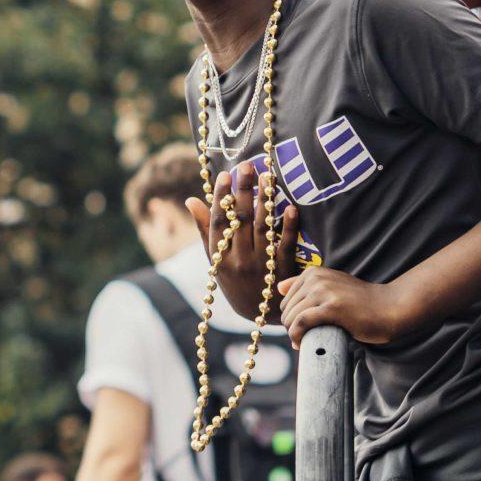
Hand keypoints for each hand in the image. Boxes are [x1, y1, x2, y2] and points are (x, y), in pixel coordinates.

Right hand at [186, 165, 298, 322]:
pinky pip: (285, 245)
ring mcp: (261, 265)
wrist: (260, 314)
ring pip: (262, 228)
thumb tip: (191, 200)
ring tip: (267, 176)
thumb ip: (204, 230)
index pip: (218, 222)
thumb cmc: (235, 280)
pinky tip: (290, 207)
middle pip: (241, 220)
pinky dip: (288, 227)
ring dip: (265, 201)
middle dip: (243, 191)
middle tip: (247, 165)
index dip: (221, 198)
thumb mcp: (215, 259)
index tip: (224, 175)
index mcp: (220, 257)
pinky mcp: (282, 270)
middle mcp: (239, 260)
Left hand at [276, 264, 418, 345]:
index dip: (291, 318)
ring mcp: (324, 291)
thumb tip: (278, 287)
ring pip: (291, 317)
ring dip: (293, 335)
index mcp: (313, 272)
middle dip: (291, 327)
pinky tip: (301, 345)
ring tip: (304, 343)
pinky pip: (301, 324)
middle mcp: (316, 278)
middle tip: (304, 338)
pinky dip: (296, 337)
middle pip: (286, 310)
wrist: (389, 308)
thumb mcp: (332, 285)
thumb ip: (306, 284)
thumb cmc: (361, 302)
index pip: (286, 300)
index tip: (302, 329)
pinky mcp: (331, 308)